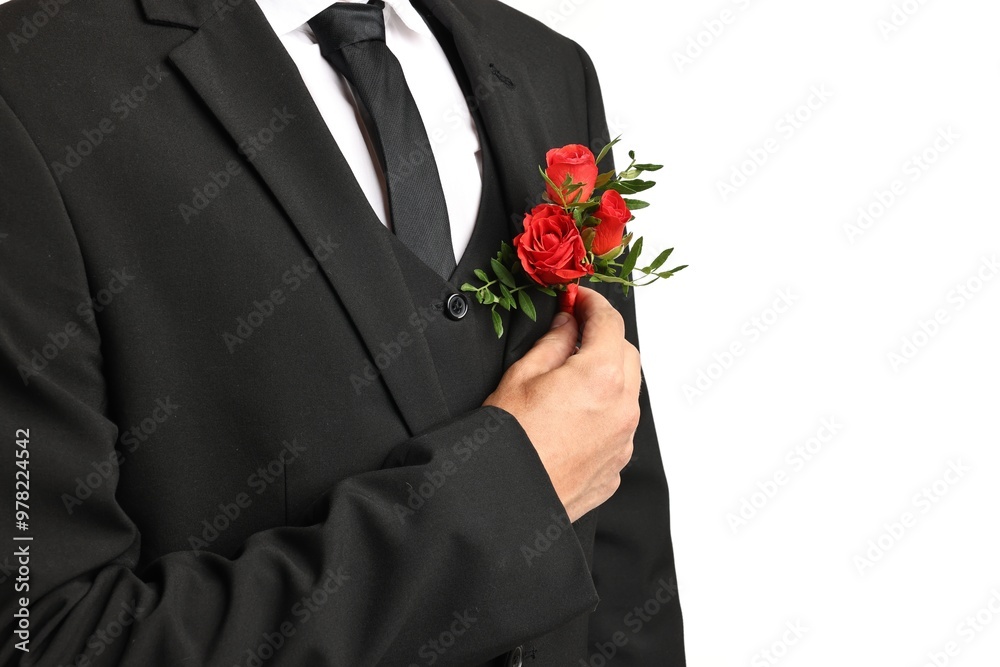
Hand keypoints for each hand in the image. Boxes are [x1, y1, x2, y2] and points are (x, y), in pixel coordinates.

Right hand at [483, 286, 640, 522]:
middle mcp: (622, 409)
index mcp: (601, 377)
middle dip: (604, 338)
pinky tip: (571, 416)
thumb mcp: (521, 376)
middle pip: (627, 355)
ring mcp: (622, 442)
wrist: (503, 503)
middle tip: (573, 330)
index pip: (610, 323)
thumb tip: (567, 324)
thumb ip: (553, 342)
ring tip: (569, 377)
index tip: (579, 299)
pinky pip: (618, 427)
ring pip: (627, 393)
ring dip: (606, 376)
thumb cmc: (507, 442)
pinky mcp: (615, 467)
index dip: (594, 303)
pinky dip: (602, 412)